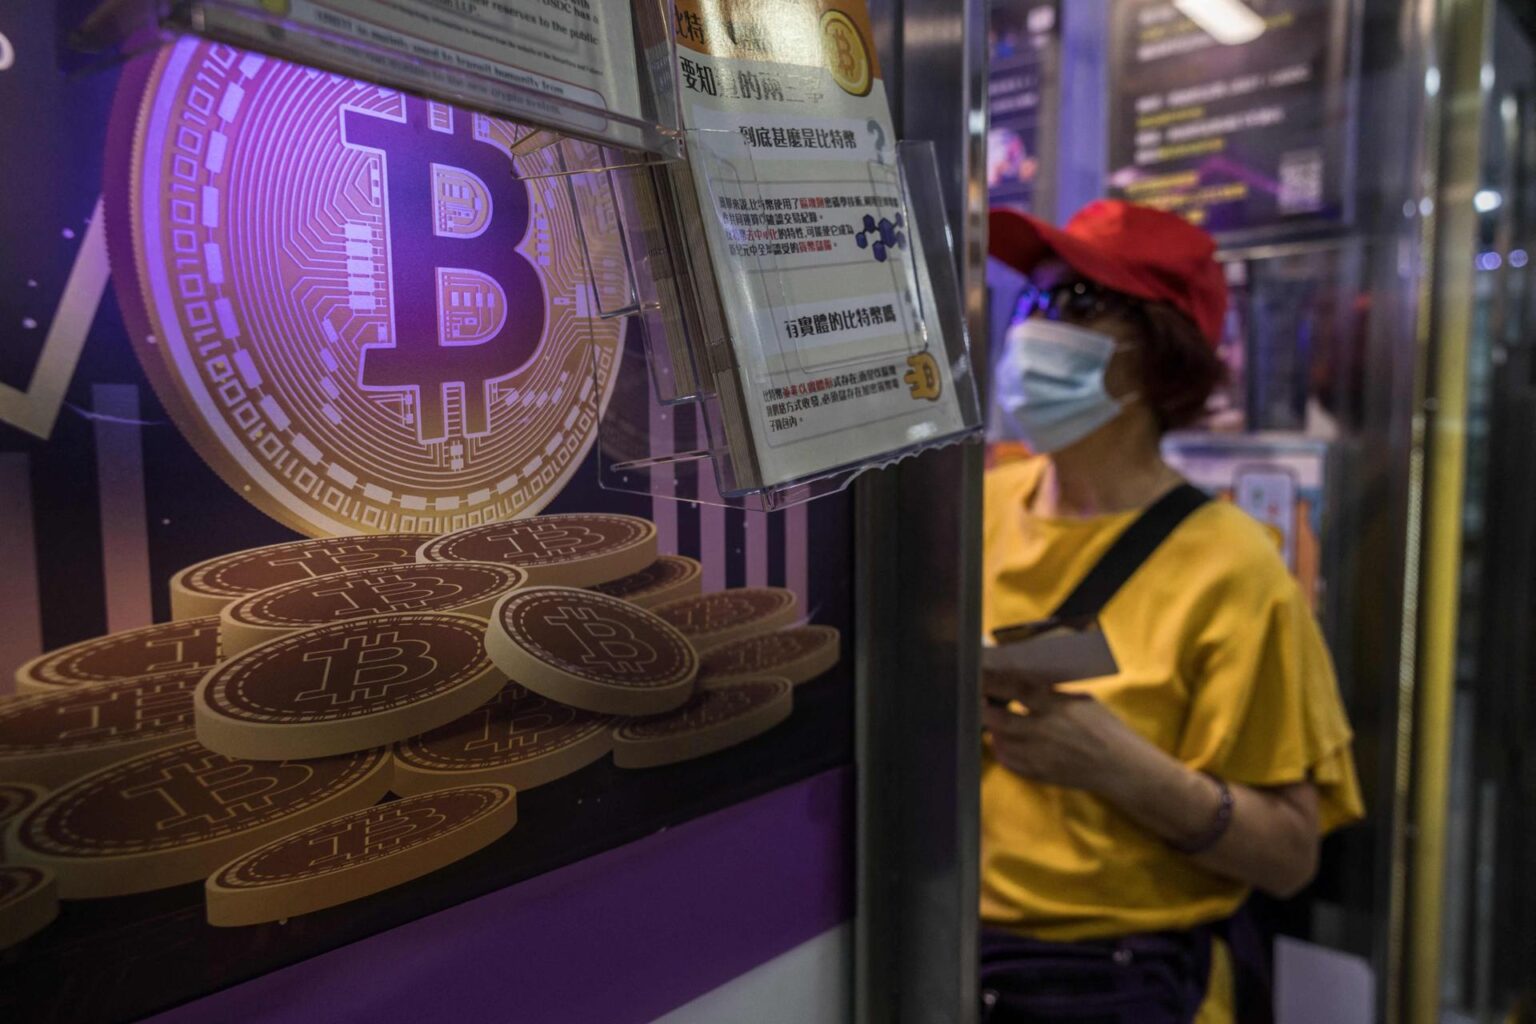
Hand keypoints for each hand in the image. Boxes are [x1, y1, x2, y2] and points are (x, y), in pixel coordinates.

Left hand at [982, 683, 1142, 793]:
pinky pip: (1009, 762)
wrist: (1120, 766)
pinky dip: (1001, 750)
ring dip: (992, 729)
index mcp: (1056, 708)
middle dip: (983, 708)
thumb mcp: (1082, 701)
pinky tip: (1002, 741)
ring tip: (991, 719)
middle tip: (977, 699)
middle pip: (999, 719)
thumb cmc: (1105, 728)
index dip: (993, 682)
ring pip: (1000, 742)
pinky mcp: (1039, 773)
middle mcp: (1044, 731)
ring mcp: (1039, 755)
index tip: (980, 675)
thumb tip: (1026, 681)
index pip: (1016, 690)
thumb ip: (1053, 693)